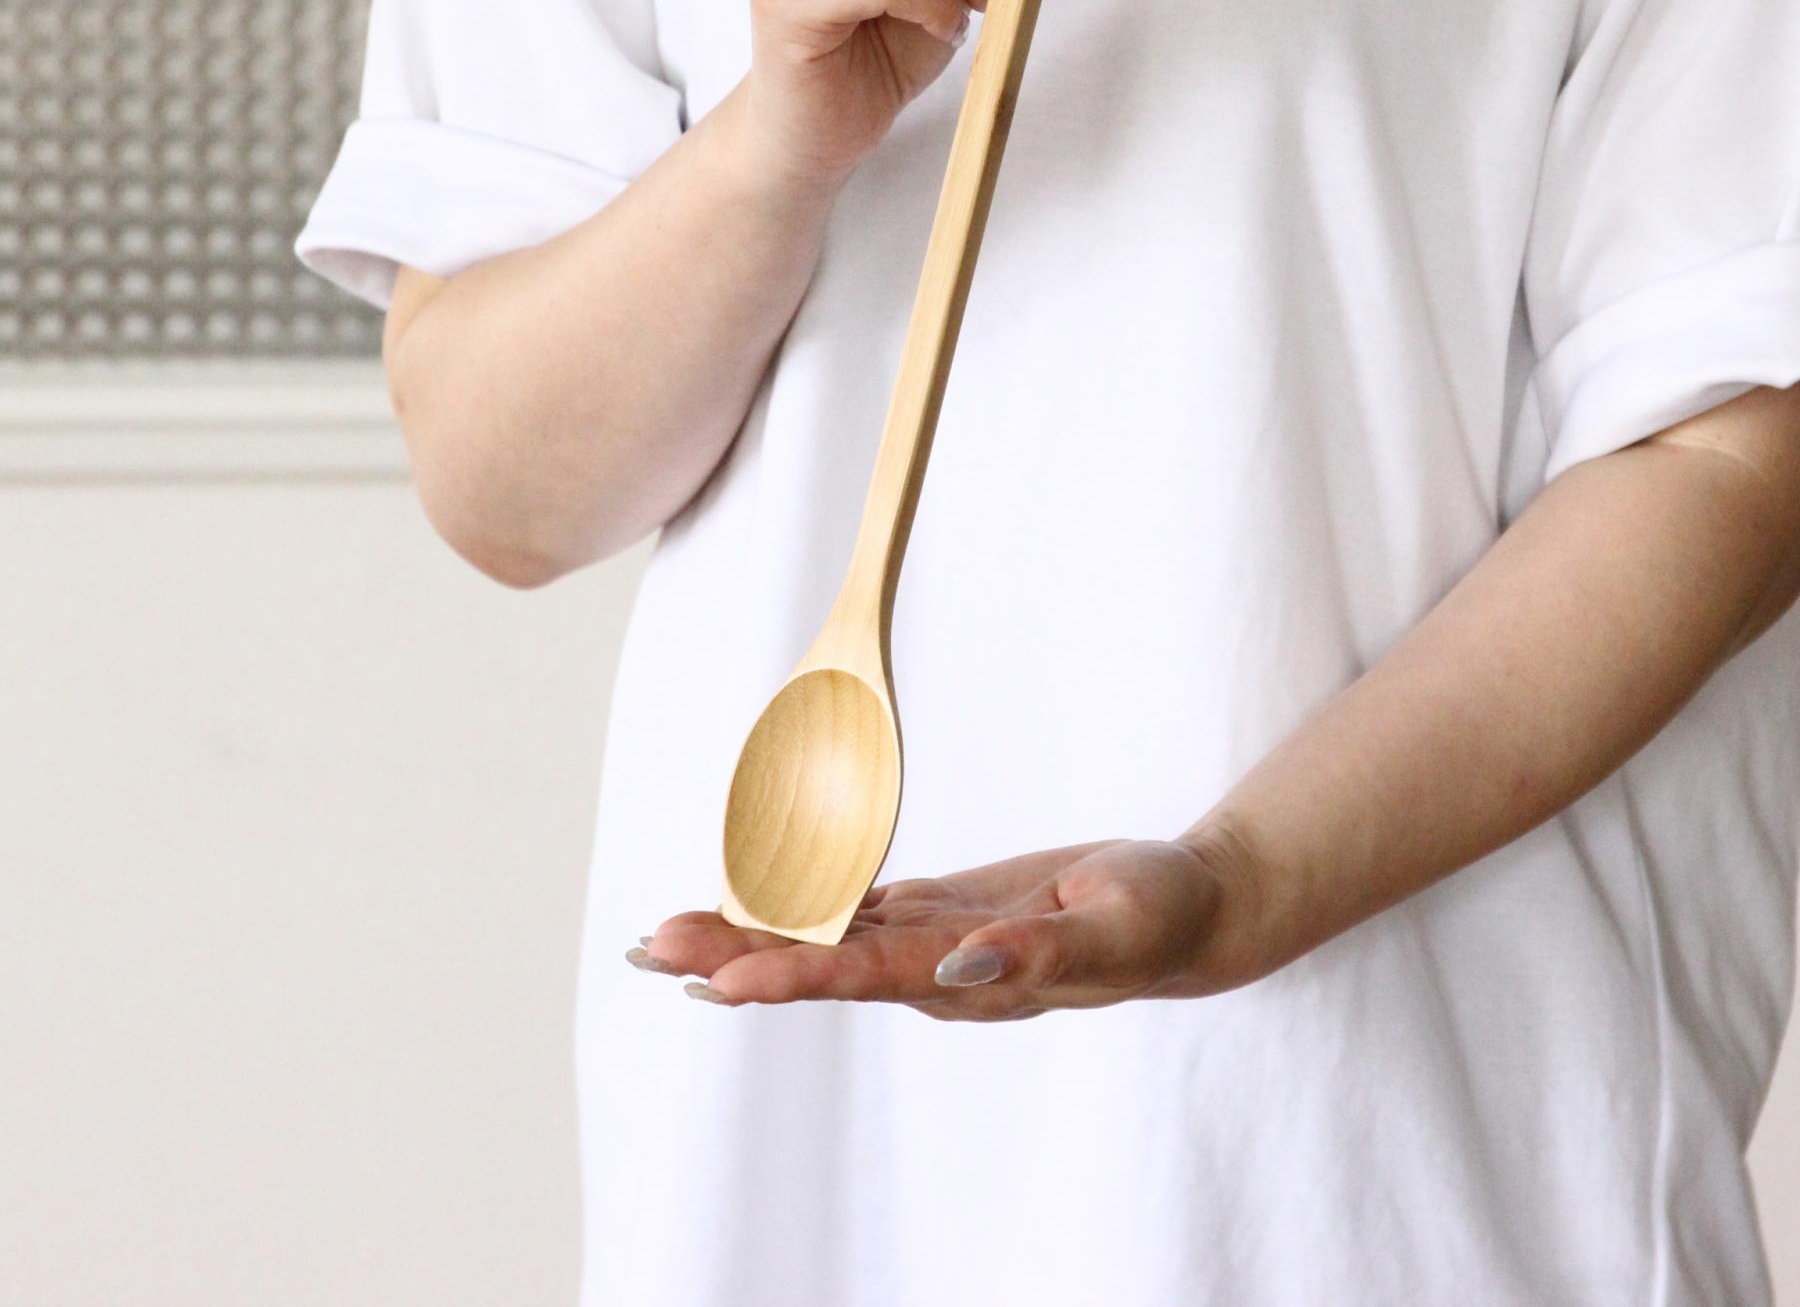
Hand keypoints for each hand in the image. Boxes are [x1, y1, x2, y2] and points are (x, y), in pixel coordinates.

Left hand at [629, 836, 1244, 1021]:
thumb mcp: (1115, 928)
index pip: (865, 976)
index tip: (721, 979)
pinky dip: (801, 908)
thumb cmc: (1158, 914)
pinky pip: (859, 912)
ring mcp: (936, 941)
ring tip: (673, 933)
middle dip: (736, 956)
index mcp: (973, 977)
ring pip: (828, 938)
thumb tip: (960, 965)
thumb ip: (1040, 956)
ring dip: (751, 935)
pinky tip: (754, 907)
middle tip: (653, 948)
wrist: (1184, 910)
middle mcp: (938, 968)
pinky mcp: (944, 911)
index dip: (792, 973)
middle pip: (823, 963)